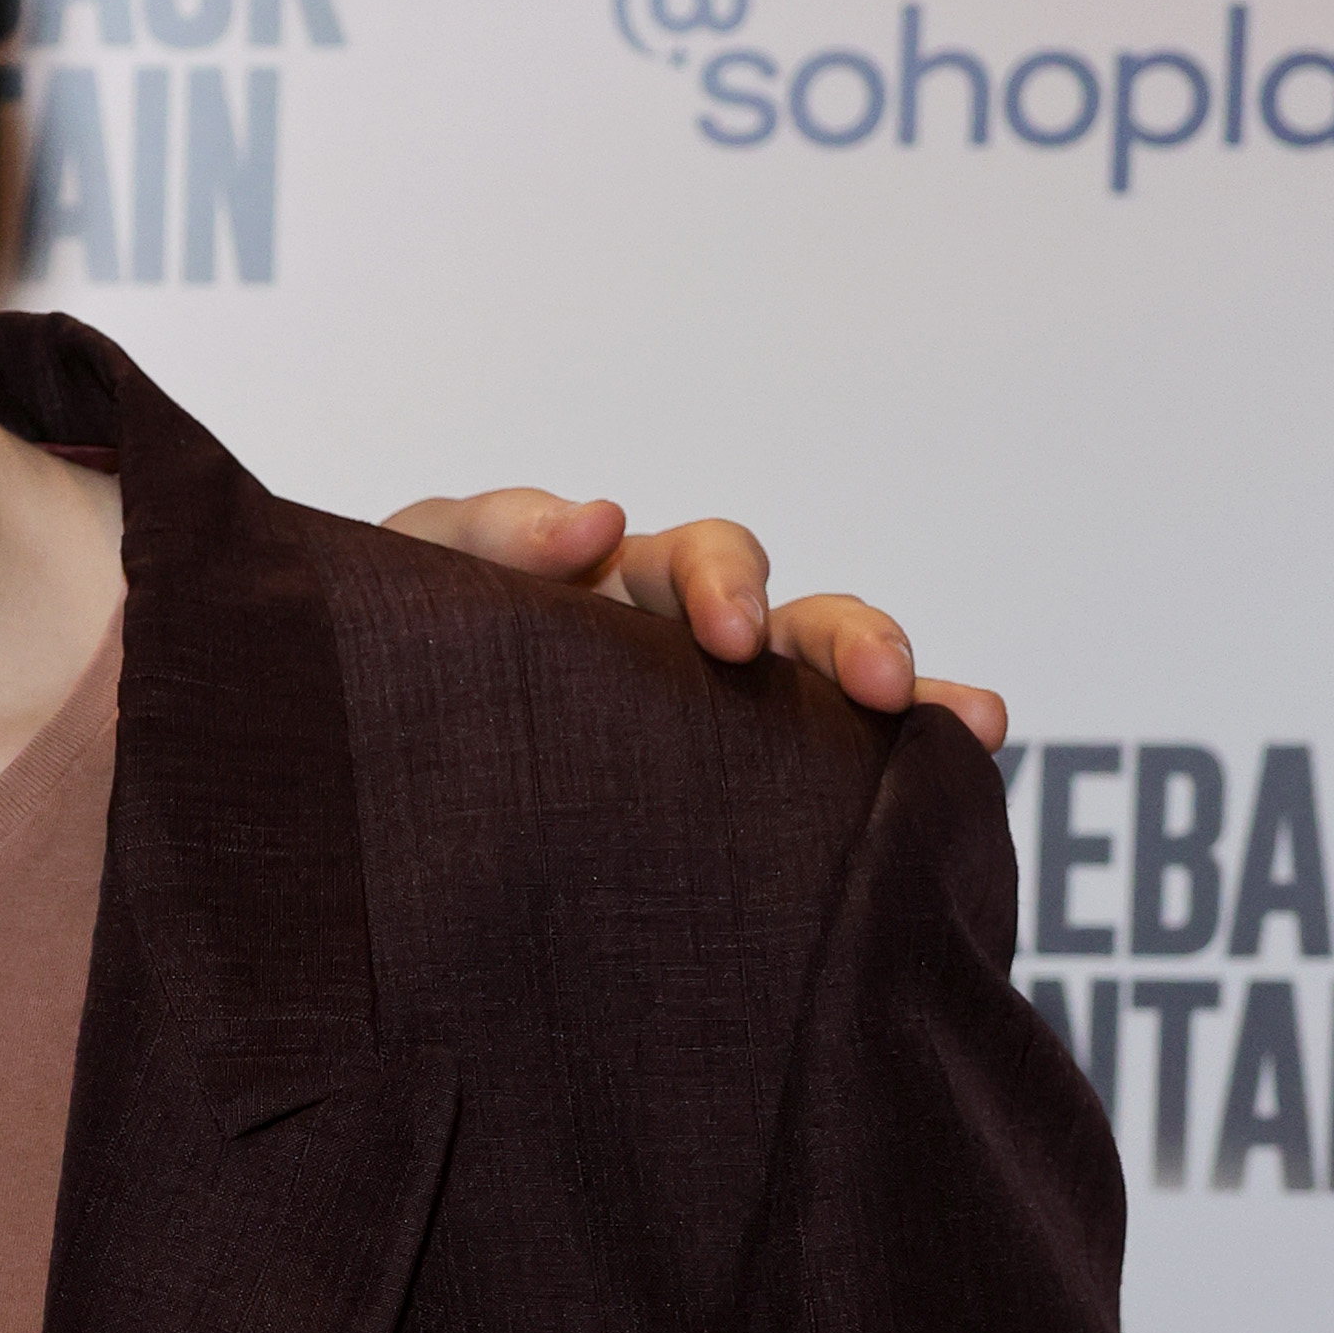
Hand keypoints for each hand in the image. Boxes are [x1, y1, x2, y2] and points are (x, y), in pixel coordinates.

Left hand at [380, 489, 1006, 754]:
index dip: (725, 585)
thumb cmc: (399, 634)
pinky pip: (819, 787)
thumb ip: (495, 533)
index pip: (701, 561)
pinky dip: (893, 787)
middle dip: (848, 640)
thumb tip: (596, 518)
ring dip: (909, 700)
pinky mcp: (717, 804)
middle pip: (799, 624)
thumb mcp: (421, 567)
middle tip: (877, 684)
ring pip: (831, 701)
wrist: (359, 736)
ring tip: (973, 722)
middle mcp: (686, 648)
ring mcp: (710, 724)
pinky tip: (951, 813)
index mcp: (619, 583)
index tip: (731, 637)